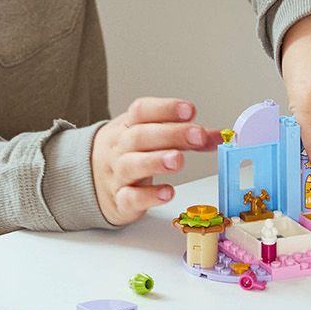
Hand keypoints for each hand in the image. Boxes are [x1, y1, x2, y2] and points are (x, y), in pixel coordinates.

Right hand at [92, 97, 213, 224]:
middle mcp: (120, 147)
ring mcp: (117, 174)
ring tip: (179, 160)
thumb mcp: (153, 137)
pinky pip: (130, 197)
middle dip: (170, 134)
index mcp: (128, 126)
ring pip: (132, 165)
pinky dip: (149, 196)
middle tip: (197, 136)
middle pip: (140, 136)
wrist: (88, 178)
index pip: (142, 111)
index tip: (189, 110)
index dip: (165, 108)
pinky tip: (168, 192)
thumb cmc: (129, 153)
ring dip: (157, 161)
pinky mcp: (119, 201)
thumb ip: (187, 137)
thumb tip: (221, 136)